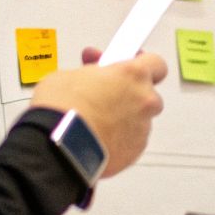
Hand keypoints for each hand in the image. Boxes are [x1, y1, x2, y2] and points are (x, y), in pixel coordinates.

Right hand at [29, 49, 167, 176]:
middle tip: (108, 95)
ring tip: (97, 122)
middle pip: (149, 94)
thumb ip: (92, 74)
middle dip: (131, 95)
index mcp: (132, 74)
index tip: (128, 67)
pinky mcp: (135, 151)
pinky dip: (119, 140)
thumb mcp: (70, 75)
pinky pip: (132, 142)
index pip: (156, 63)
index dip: (142, 65)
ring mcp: (142, 127)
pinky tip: (98, 138)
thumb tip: (91, 80)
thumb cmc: (62, 107)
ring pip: (140, 120)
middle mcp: (144, 100)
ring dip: (124, 119)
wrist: (58, 143)